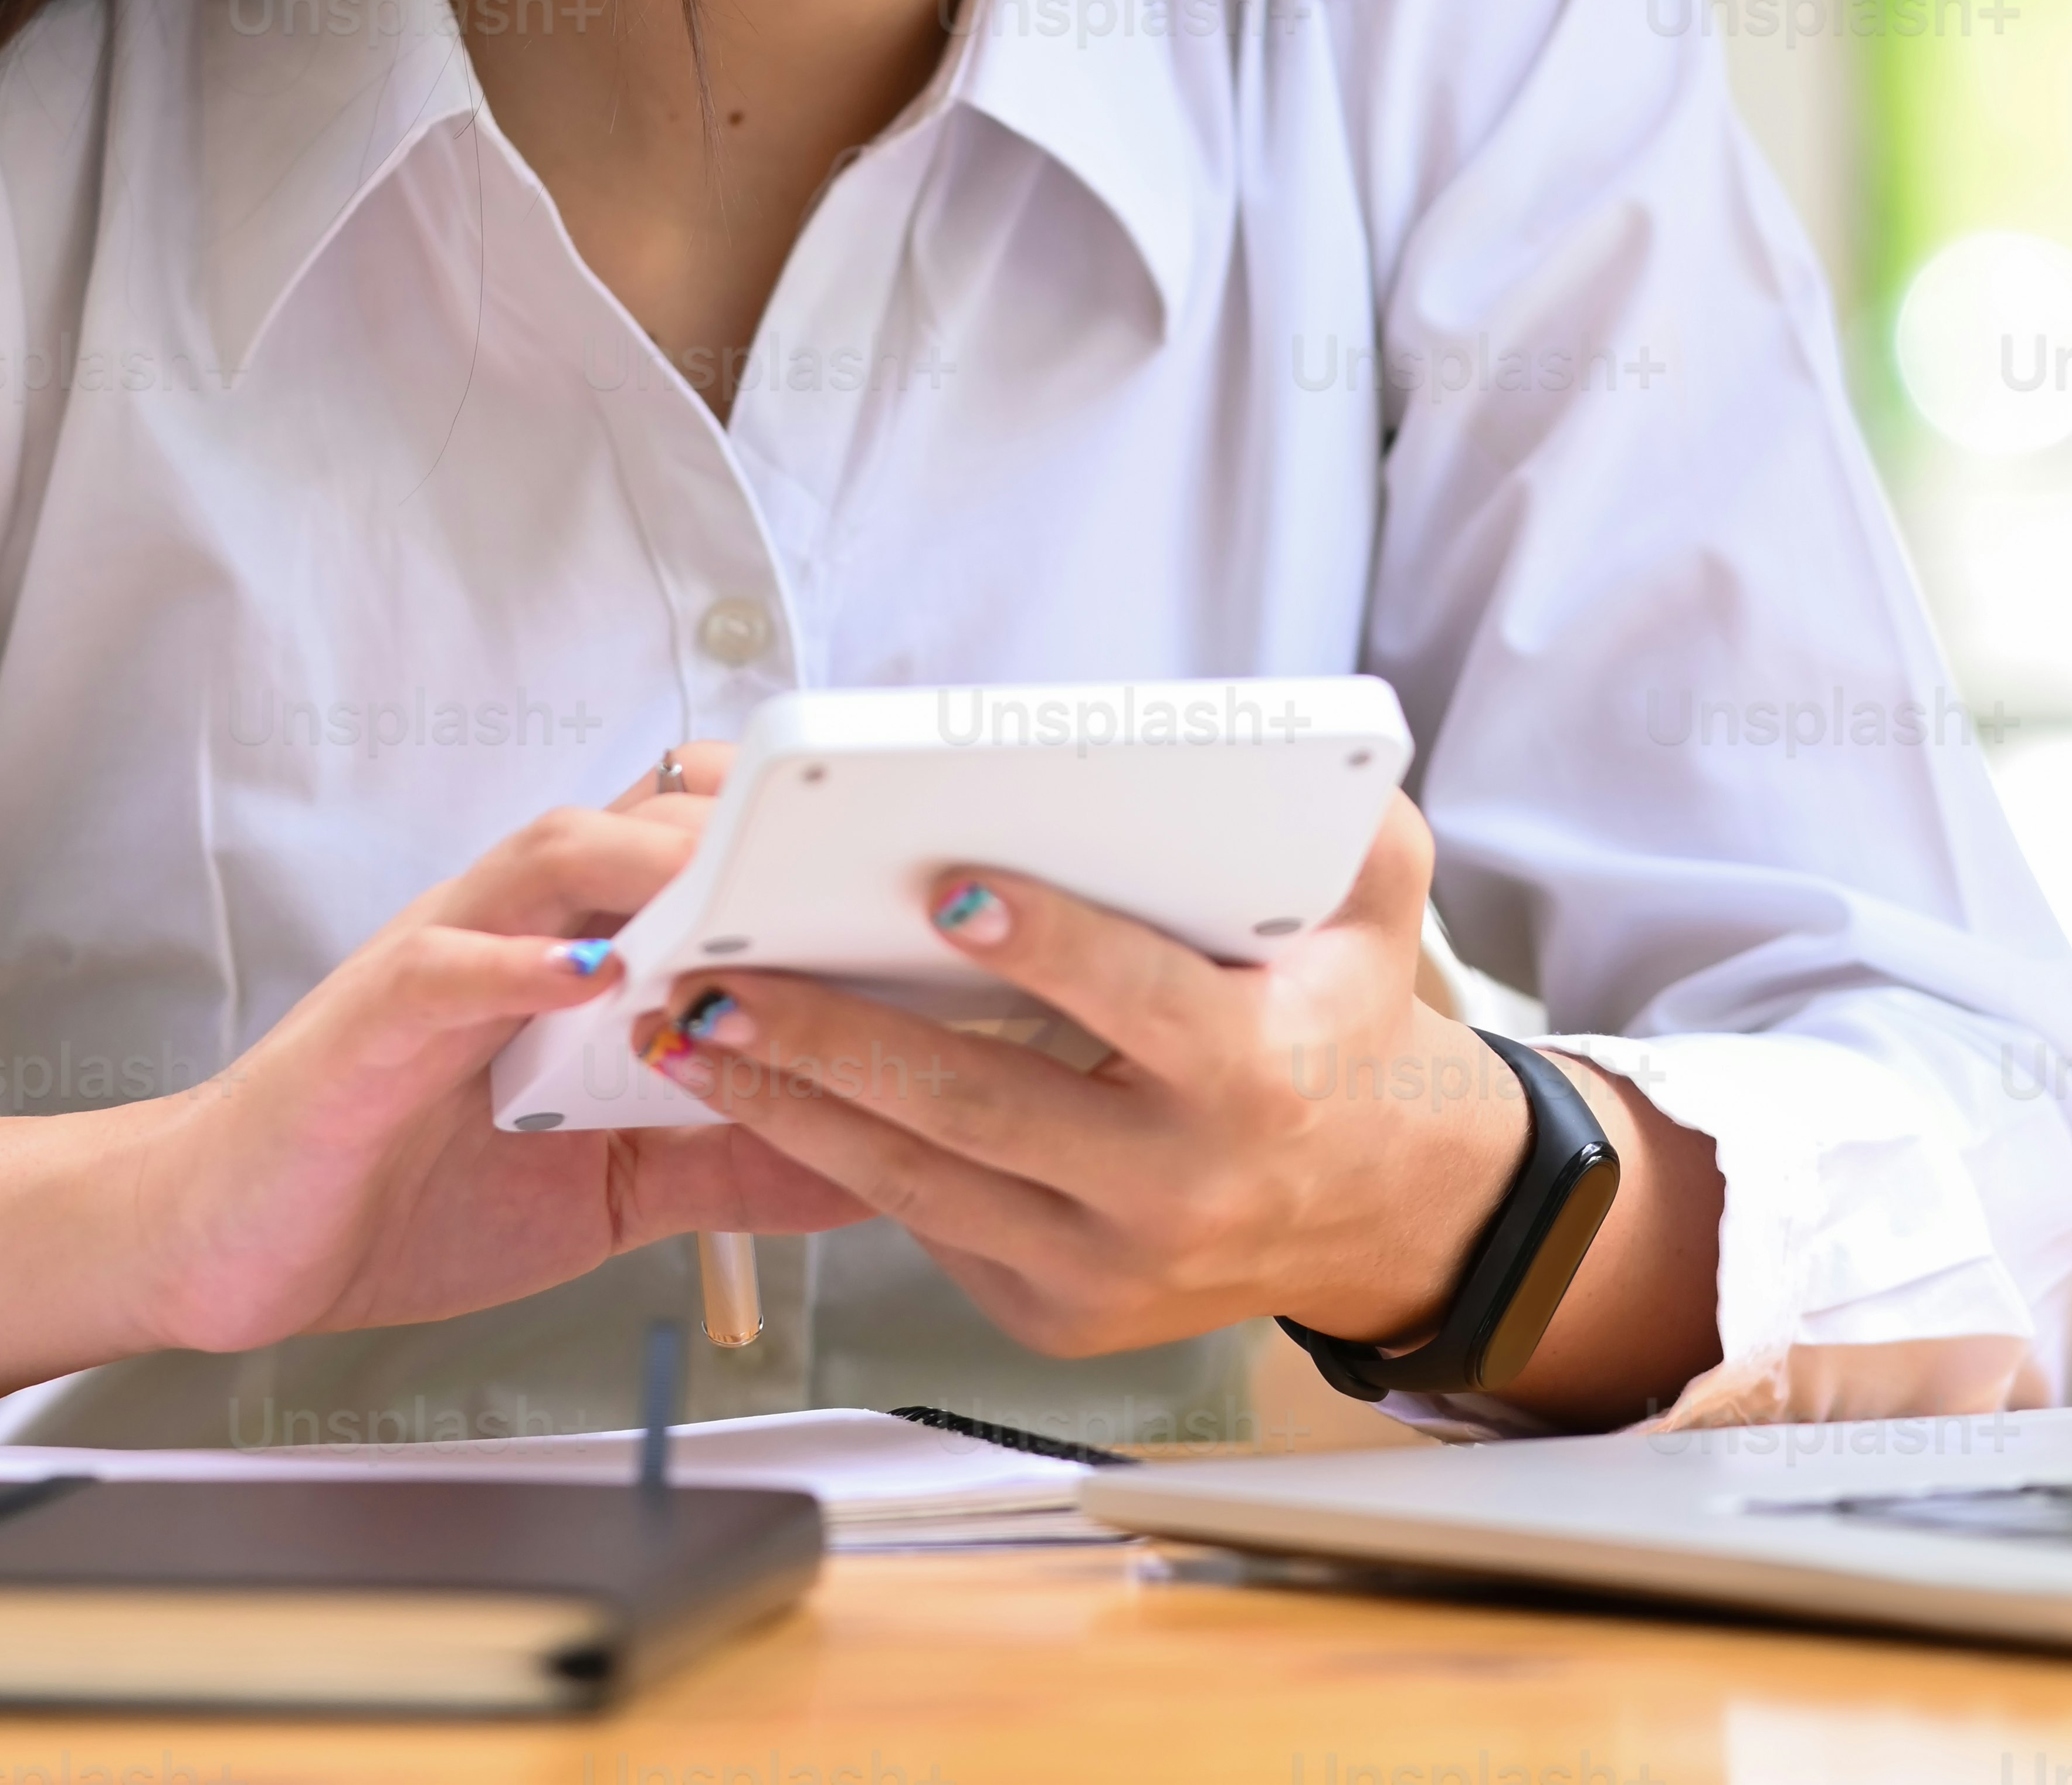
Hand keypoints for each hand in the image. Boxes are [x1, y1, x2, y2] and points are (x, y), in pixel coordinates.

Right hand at [137, 765, 867, 1357]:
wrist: (234, 1241)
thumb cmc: (403, 1192)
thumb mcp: (601, 1188)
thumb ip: (721, 1161)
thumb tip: (866, 1169)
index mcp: (569, 956)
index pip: (687, 853)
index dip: (784, 845)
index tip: (887, 869)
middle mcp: (512, 930)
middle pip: (638, 820)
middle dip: (744, 823)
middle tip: (848, 851)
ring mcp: (439, 961)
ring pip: (553, 856)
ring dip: (649, 863)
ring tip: (735, 891)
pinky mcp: (371, 1020)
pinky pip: (449, 966)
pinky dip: (520, 964)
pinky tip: (588, 975)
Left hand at [633, 790, 1521, 1364]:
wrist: (1377, 1210)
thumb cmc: (1348, 1029)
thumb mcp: (1380, 916)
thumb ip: (1355, 829)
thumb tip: (1300, 758)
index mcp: (1251, 1076)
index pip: (1130, 1001)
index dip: (1042, 945)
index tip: (943, 890)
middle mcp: (1172, 1189)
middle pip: (978, 1106)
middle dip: (835, 1040)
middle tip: (725, 978)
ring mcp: (1104, 1270)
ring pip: (920, 1182)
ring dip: (789, 1106)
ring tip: (691, 1033)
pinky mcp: (1053, 1312)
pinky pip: (931, 1226)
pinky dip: (836, 1160)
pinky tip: (758, 1097)